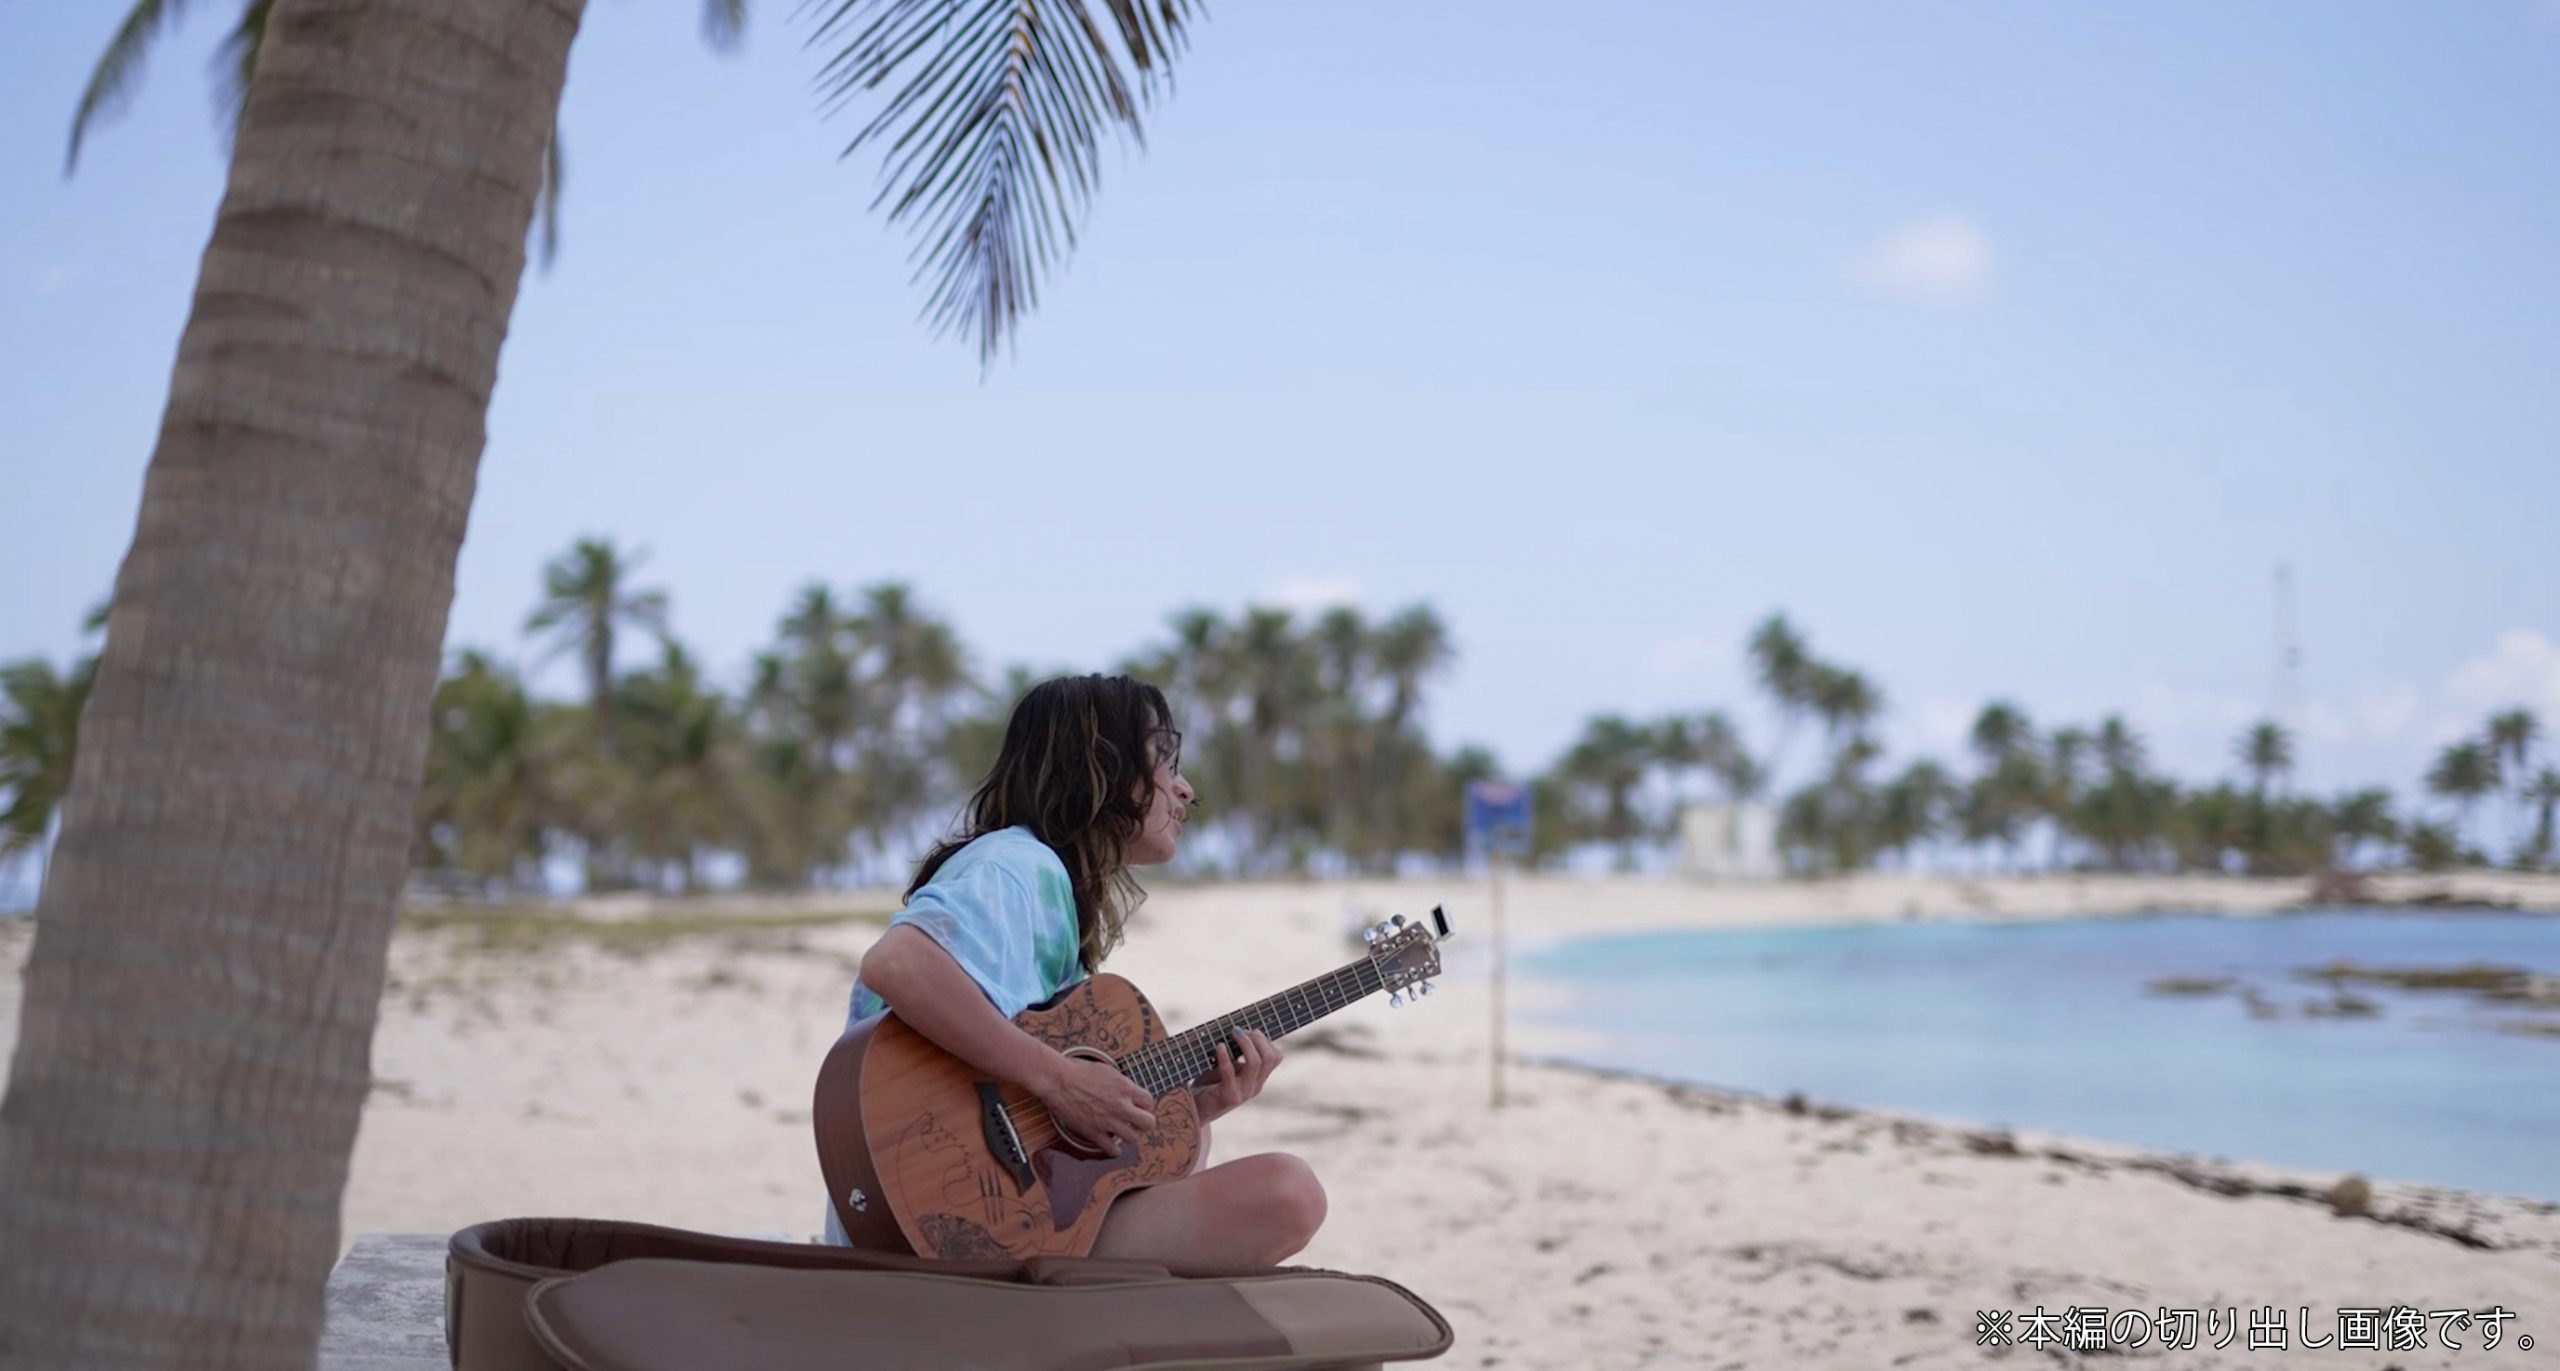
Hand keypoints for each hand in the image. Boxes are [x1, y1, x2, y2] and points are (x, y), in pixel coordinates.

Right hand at [1036, 1055, 1155, 1153]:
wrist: (1059, 1081)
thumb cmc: (1080, 1072)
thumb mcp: (1108, 1071)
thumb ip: (1123, 1084)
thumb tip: (1130, 1092)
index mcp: (1125, 1088)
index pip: (1149, 1101)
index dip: (1146, 1105)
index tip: (1140, 1107)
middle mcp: (1121, 1106)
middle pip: (1148, 1123)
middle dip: (1144, 1123)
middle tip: (1136, 1122)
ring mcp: (1108, 1121)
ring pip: (1133, 1138)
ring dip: (1129, 1136)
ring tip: (1123, 1132)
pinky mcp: (1094, 1132)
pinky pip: (1112, 1149)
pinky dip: (1114, 1149)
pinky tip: (1111, 1145)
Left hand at [1192, 1029, 1280, 1124]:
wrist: (1193, 1109)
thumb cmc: (1208, 1084)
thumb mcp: (1226, 1065)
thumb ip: (1235, 1053)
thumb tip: (1237, 1029)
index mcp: (1257, 1078)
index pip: (1276, 1057)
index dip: (1265, 1040)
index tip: (1248, 1030)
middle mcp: (1255, 1086)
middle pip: (1270, 1057)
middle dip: (1257, 1038)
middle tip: (1239, 1030)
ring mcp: (1243, 1093)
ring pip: (1255, 1063)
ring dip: (1245, 1043)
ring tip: (1232, 1032)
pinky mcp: (1228, 1097)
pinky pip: (1230, 1073)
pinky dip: (1225, 1056)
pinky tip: (1219, 1046)